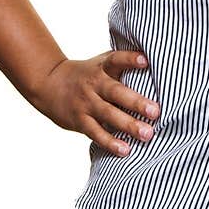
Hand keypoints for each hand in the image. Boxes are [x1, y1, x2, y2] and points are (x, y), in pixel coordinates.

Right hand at [29, 50, 159, 155]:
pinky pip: (96, 133)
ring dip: (128, 125)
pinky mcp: (80, 121)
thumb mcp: (101, 63)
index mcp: (102, 67)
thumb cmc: (87, 74)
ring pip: (108, 114)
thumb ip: (123, 64)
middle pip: (116, 92)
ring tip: (148, 134)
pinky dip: (110, 142)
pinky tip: (125, 150)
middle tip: (156, 111)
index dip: (130, 59)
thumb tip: (158, 62)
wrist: (49, 83)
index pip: (116, 59)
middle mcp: (94, 84)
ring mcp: (86, 103)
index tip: (146, 61)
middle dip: (136, 102)